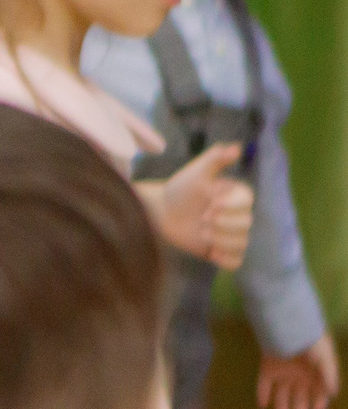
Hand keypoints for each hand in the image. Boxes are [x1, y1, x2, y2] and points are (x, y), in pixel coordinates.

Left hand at [154, 144, 254, 268]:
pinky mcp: (220, 251)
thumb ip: (215, 158)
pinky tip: (212, 253)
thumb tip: (237, 147)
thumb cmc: (179, 189)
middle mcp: (238, 215)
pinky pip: (235, 261)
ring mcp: (230, 234)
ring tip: (201, 233)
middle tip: (201, 220)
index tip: (210, 203)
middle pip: (246, 225)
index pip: (247, 204)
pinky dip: (227, 259)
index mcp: (237, 196)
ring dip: (220, 240)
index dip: (229, 206)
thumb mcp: (195, 172)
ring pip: (241, 243)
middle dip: (222, 224)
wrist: (161, 212)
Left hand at [259, 332, 339, 408]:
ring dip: (281, 407)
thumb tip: (333, 394)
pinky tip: (262, 405)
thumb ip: (329, 375)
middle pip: (299, 397)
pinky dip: (262, 394)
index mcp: (315, 374)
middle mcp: (299, 376)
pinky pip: (264, 385)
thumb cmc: (310, 341)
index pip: (318, 392)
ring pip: (282, 394)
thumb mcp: (325, 357)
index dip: (318, 402)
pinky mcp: (267, 369)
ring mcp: (283, 373)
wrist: (287, 326)